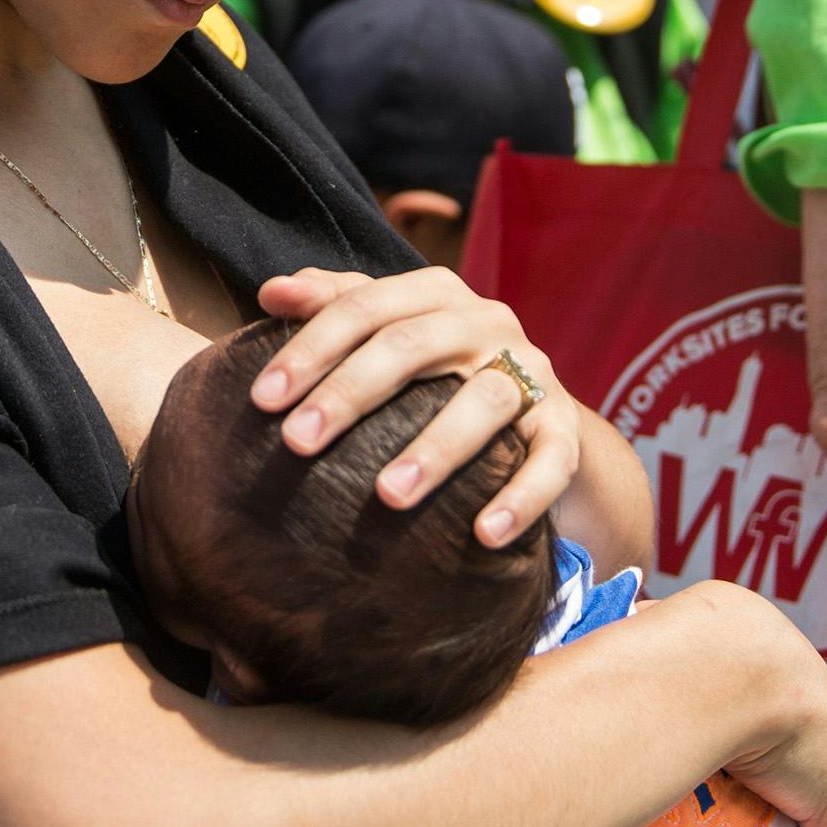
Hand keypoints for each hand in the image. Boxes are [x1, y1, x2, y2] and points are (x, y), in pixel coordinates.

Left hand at [252, 268, 574, 546]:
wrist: (535, 417)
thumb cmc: (435, 373)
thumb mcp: (389, 332)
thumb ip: (333, 304)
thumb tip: (271, 291)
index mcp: (436, 293)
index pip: (365, 306)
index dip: (310, 348)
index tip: (260, 399)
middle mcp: (487, 322)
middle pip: (411, 346)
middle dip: (349, 394)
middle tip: (297, 443)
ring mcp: (532, 373)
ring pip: (483, 401)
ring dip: (435, 450)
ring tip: (386, 496)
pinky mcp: (565, 428)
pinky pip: (550, 461)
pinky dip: (522, 496)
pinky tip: (484, 535)